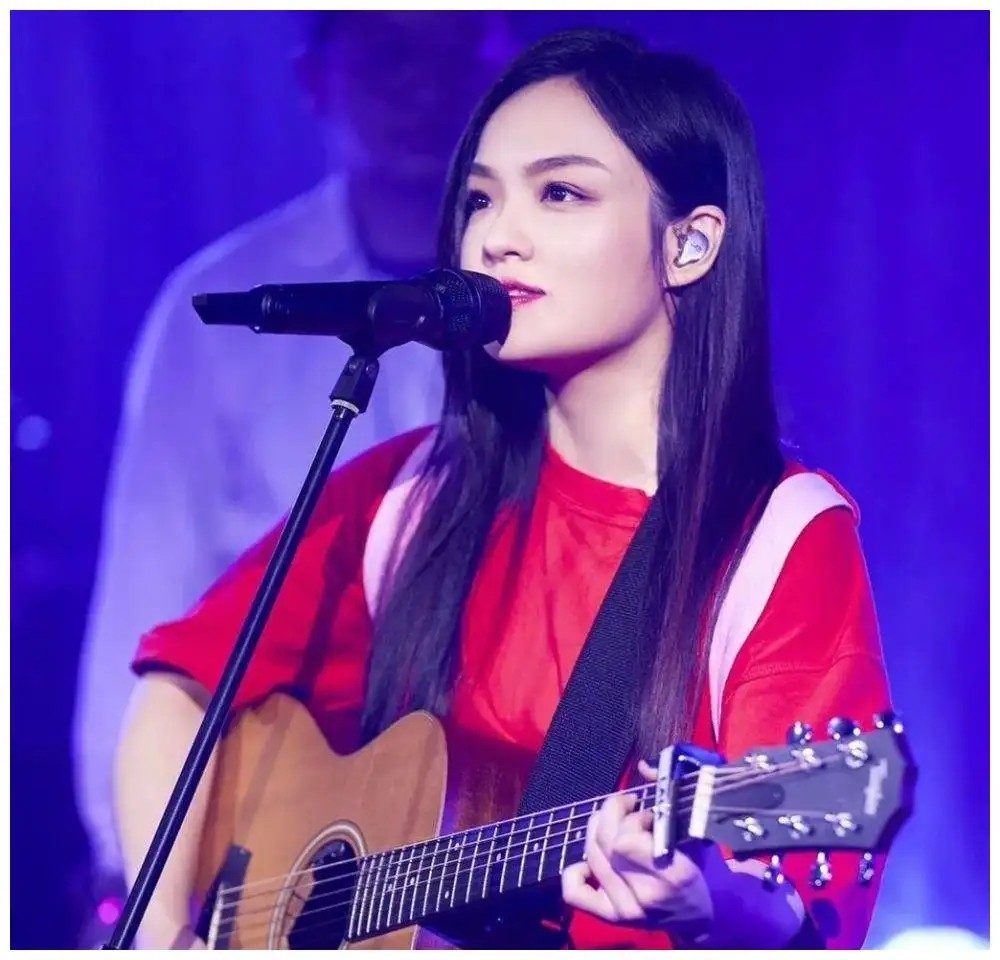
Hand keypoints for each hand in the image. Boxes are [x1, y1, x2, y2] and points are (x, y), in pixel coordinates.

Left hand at [560, 760, 732, 941]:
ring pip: (591, 856)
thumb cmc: (699, 870)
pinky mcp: (610, 917)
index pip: (626, 841)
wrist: (699, 919)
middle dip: (613, 813)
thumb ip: (669, 800)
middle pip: (606, 844)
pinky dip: (575, 870)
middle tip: (627, 806)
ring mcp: (624, 909)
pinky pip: (574, 891)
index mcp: (672, 875)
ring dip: (598, 830)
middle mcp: (644, 895)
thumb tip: (643, 766)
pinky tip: (592, 858)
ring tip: (614, 823)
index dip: (630, 818)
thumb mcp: (695, 835)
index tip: (646, 812)